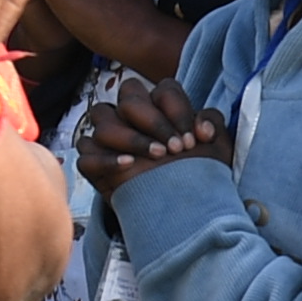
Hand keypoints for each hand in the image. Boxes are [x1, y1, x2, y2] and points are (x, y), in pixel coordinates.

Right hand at [74, 71, 217, 189]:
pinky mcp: (95, 166)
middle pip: (129, 98)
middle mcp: (131, 118)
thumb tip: (202, 128)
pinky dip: (106, 159)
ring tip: (157, 157)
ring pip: (103, 122)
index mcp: (160, 107)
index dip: (178, 110)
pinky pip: (86, 155)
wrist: (183, 210)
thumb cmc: (198, 173)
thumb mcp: (216, 149)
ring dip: (132, 138)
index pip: (164, 90)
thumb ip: (213, 125)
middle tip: (175, 149)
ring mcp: (109, 141)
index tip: (194, 139)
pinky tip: (129, 164)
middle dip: (154, 120)